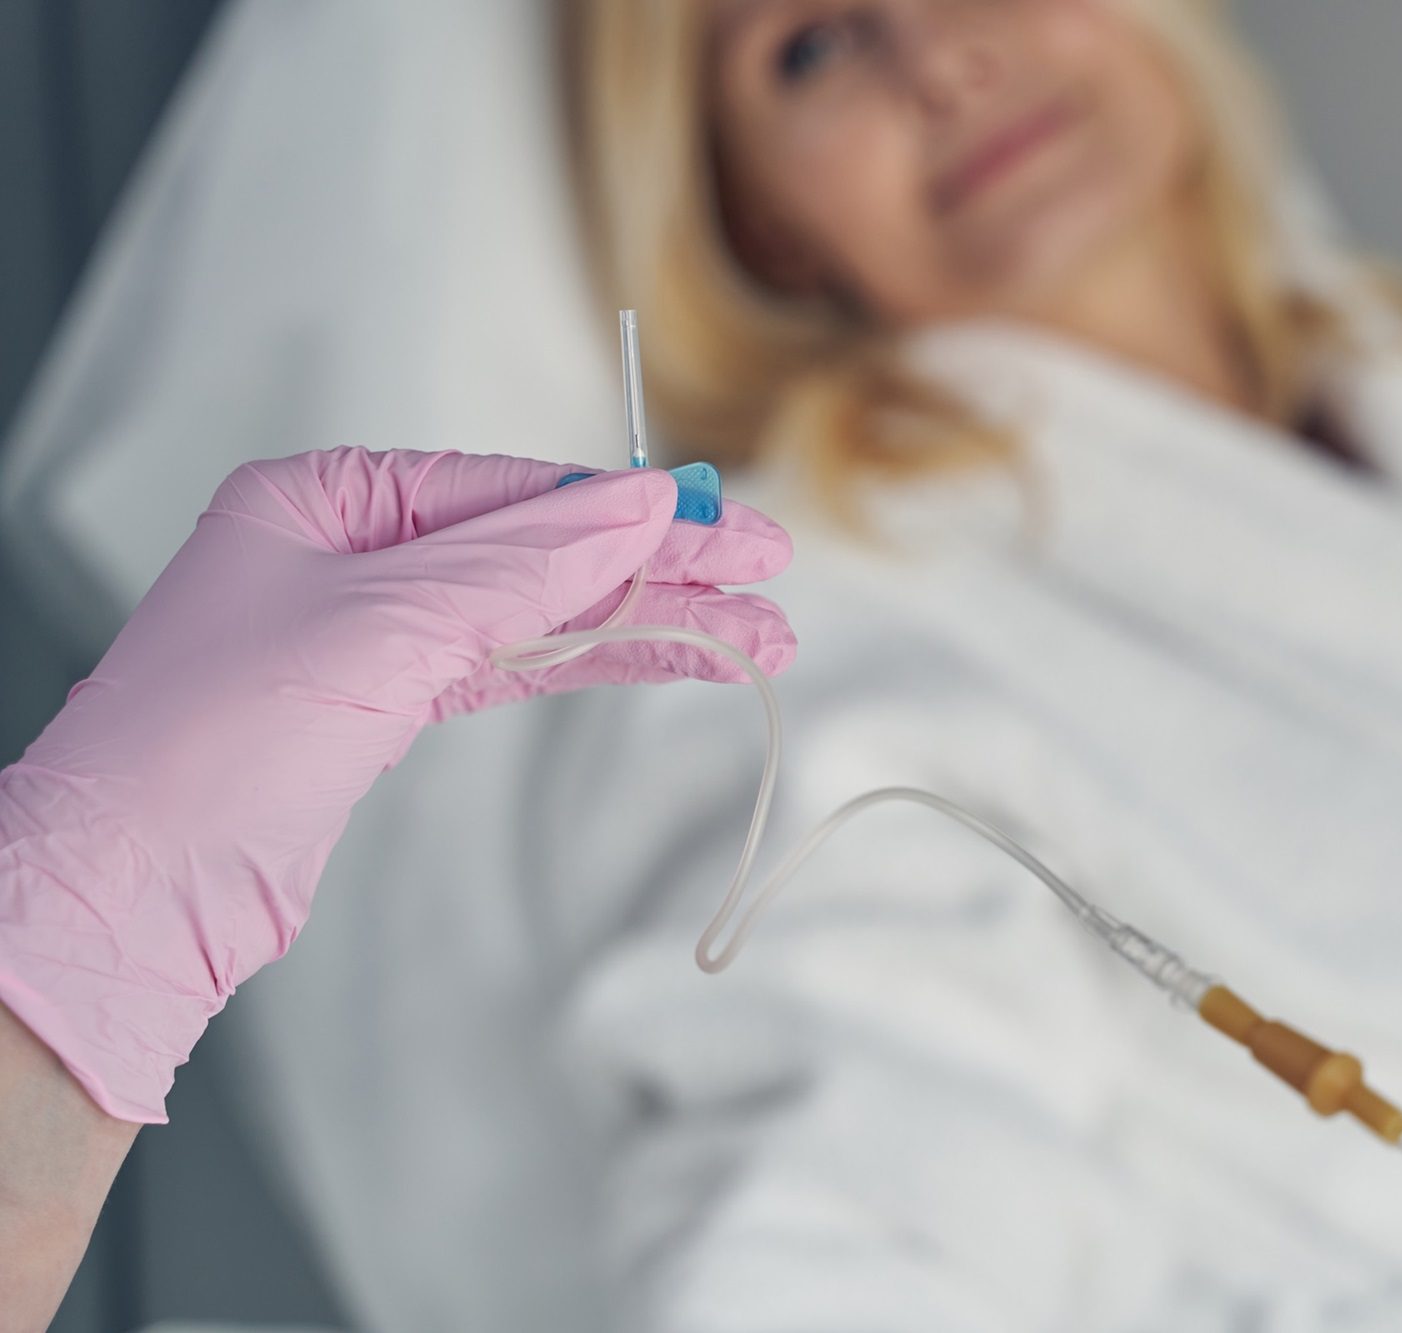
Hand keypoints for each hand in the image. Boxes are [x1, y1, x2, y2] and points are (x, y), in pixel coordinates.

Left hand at [0, 447, 794, 1122]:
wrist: (127, 903)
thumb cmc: (215, 743)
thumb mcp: (384, 628)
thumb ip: (525, 564)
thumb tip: (644, 504)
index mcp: (324, 497)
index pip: (513, 490)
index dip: (634, 510)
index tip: (732, 526)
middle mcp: (350, 551)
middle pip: (540, 550)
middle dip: (659, 571)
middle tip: (770, 580)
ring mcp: (370, 632)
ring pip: (540, 615)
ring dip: (649, 627)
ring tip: (761, 639)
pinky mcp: (387, 709)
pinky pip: (515, 668)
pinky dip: (596, 665)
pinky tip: (677, 659)